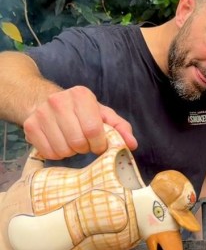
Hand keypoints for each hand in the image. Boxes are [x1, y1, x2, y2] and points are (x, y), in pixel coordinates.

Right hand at [23, 85, 137, 158]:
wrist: (43, 100)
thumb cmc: (79, 111)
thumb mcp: (102, 115)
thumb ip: (120, 128)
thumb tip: (131, 145)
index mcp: (81, 95)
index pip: (94, 130)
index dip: (99, 143)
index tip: (99, 144)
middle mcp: (59, 101)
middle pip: (78, 142)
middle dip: (85, 148)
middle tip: (84, 143)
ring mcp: (42, 114)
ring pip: (63, 150)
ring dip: (71, 152)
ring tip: (71, 141)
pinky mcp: (30, 126)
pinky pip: (49, 153)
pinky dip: (56, 154)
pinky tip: (59, 143)